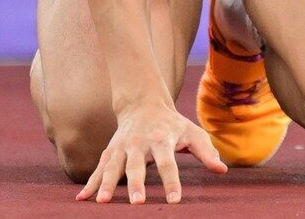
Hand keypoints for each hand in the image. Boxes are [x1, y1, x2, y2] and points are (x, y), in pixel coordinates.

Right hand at [76, 100, 227, 203]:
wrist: (143, 103)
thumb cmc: (172, 124)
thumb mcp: (192, 132)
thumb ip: (206, 151)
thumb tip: (222, 169)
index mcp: (161, 138)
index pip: (168, 162)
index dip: (172, 181)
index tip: (175, 200)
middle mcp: (139, 142)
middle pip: (137, 165)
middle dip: (136, 184)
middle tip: (137, 203)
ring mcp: (122, 146)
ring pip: (112, 166)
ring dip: (106, 184)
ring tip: (102, 202)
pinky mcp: (110, 151)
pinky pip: (98, 168)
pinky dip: (89, 183)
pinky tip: (82, 200)